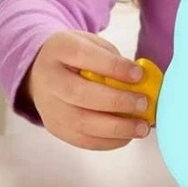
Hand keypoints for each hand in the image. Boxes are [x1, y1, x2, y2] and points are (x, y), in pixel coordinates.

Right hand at [26, 31, 149, 150]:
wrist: (44, 73)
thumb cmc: (77, 59)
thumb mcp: (93, 45)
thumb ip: (114, 60)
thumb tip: (141, 82)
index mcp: (59, 49)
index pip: (83, 56)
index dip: (113, 67)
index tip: (139, 74)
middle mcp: (48, 79)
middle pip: (79, 94)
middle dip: (116, 101)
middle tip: (143, 104)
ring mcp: (49, 107)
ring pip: (81, 123)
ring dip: (116, 128)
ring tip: (141, 127)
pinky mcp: (56, 128)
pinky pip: (83, 140)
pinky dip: (109, 141)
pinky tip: (127, 135)